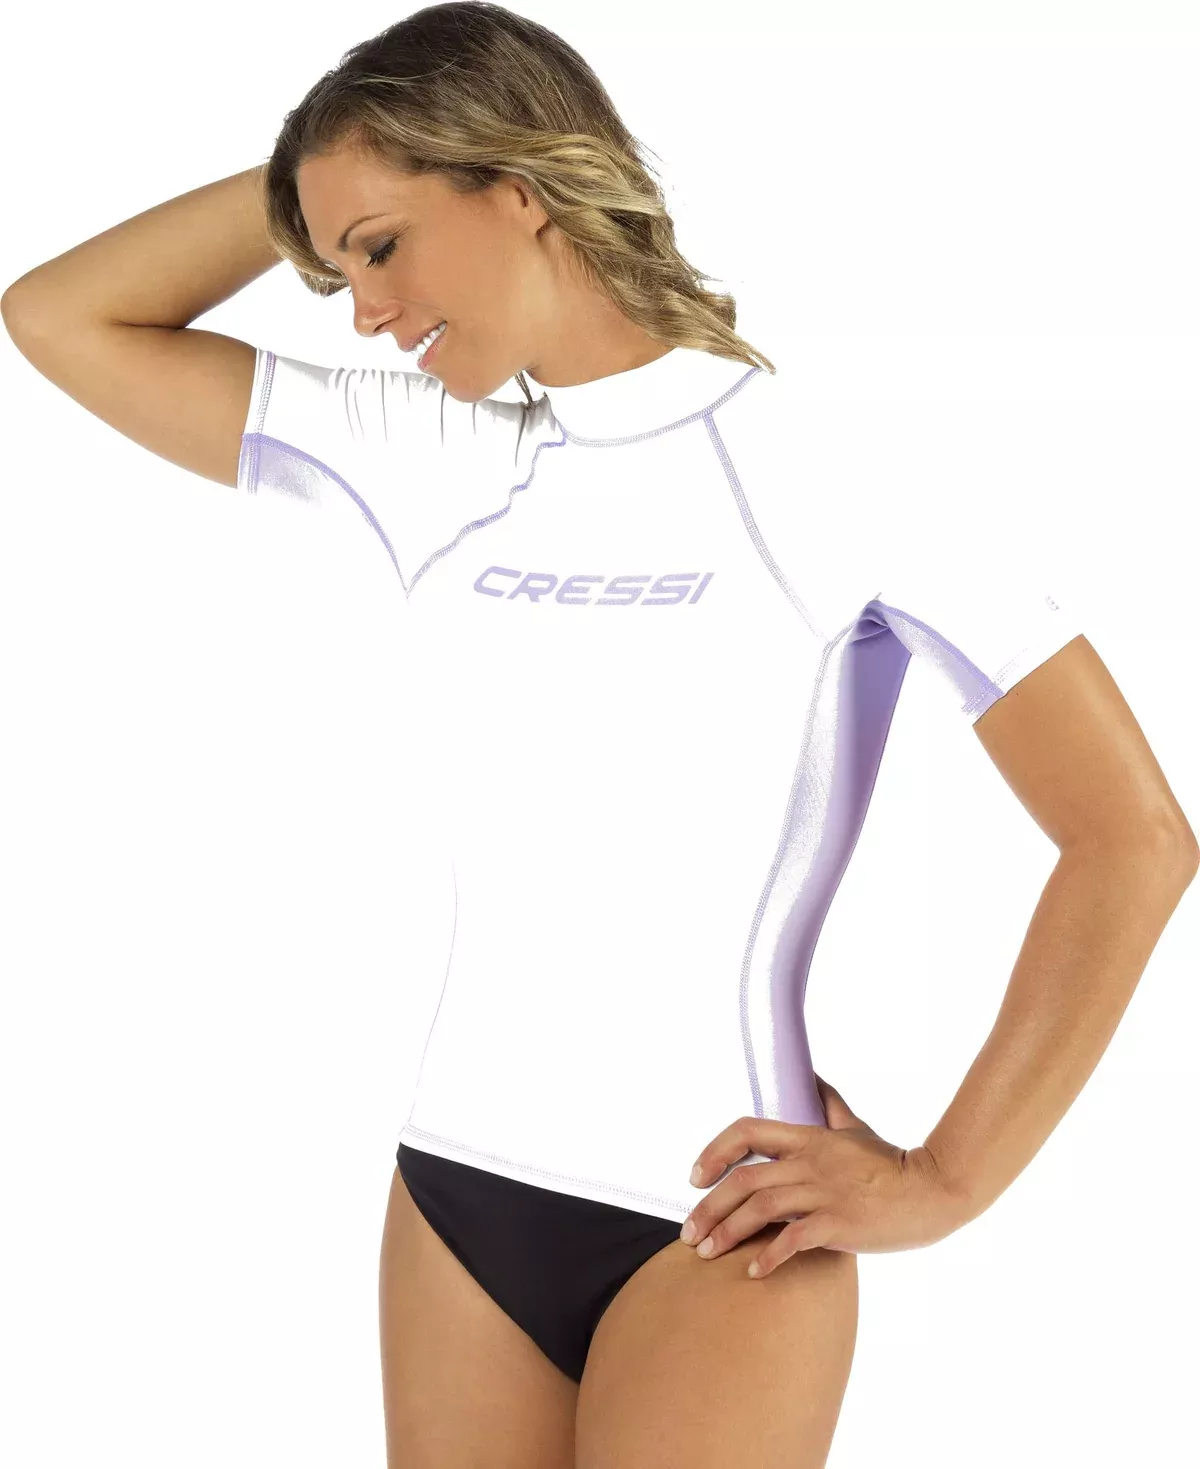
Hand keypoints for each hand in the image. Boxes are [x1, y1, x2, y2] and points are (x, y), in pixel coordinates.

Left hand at [679, 1074, 965, 1276]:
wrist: (932, 1190)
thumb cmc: (890, 1162)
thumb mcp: (854, 1126)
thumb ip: (828, 1103)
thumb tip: (810, 1075)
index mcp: (808, 1138)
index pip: (747, 1131)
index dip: (714, 1151)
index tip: (695, 1177)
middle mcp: (810, 1162)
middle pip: (744, 1179)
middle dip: (709, 1207)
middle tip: (690, 1234)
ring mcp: (824, 1192)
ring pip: (761, 1208)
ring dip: (728, 1233)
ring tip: (708, 1254)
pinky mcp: (840, 1222)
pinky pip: (794, 1239)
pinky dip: (769, 1256)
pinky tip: (754, 1272)